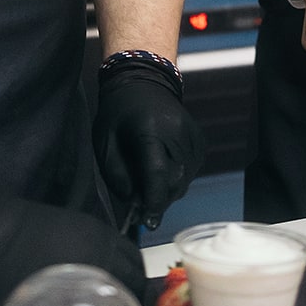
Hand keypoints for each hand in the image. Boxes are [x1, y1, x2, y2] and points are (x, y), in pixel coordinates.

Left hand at [0, 193, 146, 305]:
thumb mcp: (32, 304)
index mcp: (90, 264)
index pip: (131, 287)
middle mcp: (97, 243)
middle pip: (134, 266)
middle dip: (136, 285)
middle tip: (127, 305)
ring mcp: (88, 229)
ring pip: (124, 249)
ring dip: (128, 267)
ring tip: (119, 286)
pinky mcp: (76, 220)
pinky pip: (108, 239)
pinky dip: (113, 254)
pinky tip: (101, 267)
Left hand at [94, 64, 206, 230]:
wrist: (143, 83)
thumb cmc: (118, 114)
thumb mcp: (106, 144)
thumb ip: (119, 177)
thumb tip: (135, 204)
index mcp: (150, 130)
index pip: (157, 173)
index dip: (153, 201)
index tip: (147, 222)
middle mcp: (178, 133)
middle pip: (174, 182)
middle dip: (158, 200)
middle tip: (140, 208)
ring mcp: (193, 137)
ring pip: (184, 181)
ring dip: (167, 190)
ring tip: (148, 182)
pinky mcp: (200, 142)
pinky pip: (190, 173)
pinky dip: (176, 179)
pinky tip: (162, 170)